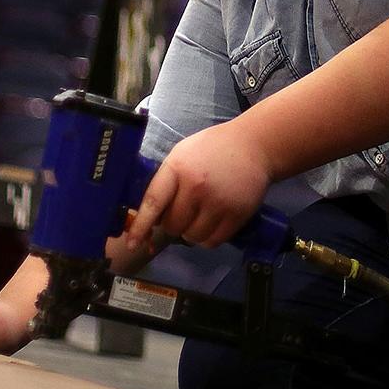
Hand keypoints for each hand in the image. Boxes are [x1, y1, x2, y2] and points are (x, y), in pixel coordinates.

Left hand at [123, 120, 274, 250]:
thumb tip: (151, 216)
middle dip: (173, 224)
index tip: (132, 243)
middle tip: (183, 212)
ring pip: (192, 237)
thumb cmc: (213, 149)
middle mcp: (196, 187)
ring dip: (192, 232)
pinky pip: (213, 241)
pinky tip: (213, 221)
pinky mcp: (237, 215)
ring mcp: (218, 202)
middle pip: (173, 225)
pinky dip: (209, 237)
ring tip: (201, 215)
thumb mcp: (182, 154)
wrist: (255, 145)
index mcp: (178, 169)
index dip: (140, 226)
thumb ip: (166, 181)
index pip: (153, 203)